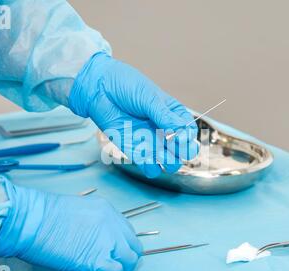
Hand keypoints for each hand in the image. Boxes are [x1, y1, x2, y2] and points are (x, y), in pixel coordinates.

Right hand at [0, 180, 141, 270]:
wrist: (31, 220)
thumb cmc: (44, 215)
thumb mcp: (78, 208)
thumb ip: (93, 221)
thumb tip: (95, 237)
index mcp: (107, 210)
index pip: (128, 231)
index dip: (123, 245)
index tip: (117, 253)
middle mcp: (112, 224)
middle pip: (133, 247)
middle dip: (127, 259)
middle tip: (116, 266)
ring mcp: (108, 241)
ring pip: (130, 261)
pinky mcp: (98, 259)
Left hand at [68, 52, 198, 177]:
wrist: (98, 88)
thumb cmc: (124, 85)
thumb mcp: (148, 97)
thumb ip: (164, 116)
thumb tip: (180, 132)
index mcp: (172, 114)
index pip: (189, 130)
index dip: (188, 136)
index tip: (181, 135)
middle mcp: (164, 129)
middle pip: (183, 150)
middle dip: (183, 151)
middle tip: (174, 146)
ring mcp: (151, 141)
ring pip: (170, 162)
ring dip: (169, 162)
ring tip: (161, 154)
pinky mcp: (135, 150)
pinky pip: (149, 166)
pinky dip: (151, 166)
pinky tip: (146, 158)